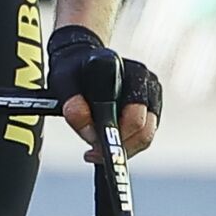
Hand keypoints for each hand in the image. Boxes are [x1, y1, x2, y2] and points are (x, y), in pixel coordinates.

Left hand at [47, 25, 161, 161]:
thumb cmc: (74, 71)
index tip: (95, 145)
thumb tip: (90, 132)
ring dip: (123, 148)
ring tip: (97, 149)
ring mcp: (152, 93)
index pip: (132, 112)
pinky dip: (127, 143)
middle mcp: (145, 80)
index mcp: (130, 71)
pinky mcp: (152, 106)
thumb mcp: (63, 83)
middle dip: (119, 145)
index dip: (115, 132)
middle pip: (143, 128)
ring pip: (146, 136)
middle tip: (93, 152)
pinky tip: (106, 142)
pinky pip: (144, 135)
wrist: (82, 63)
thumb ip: (73, 104)